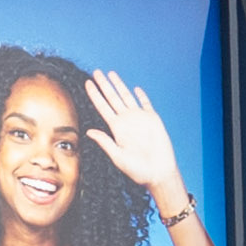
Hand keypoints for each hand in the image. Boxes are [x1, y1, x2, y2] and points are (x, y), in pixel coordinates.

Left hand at [80, 72, 187, 205]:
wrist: (158, 173)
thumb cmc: (137, 170)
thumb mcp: (117, 156)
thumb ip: (105, 142)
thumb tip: (88, 131)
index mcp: (116, 128)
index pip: (102, 107)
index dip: (95, 95)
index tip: (87, 83)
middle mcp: (126, 121)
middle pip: (112, 98)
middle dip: (104, 85)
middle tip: (96, 72)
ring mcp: (139, 119)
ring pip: (127, 97)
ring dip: (119, 85)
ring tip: (111, 73)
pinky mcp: (153, 119)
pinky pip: (146, 104)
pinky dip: (142, 96)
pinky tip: (136, 88)